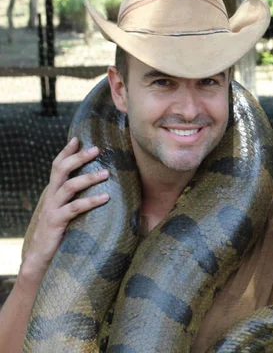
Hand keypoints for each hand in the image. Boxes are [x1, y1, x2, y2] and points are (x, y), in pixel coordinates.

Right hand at [21, 137, 109, 279]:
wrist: (41, 260)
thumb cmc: (60, 235)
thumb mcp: (67, 213)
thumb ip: (76, 200)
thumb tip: (101, 189)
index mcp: (53, 193)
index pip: (57, 166)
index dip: (66, 152)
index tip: (78, 138)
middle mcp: (51, 197)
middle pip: (61, 170)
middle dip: (78, 157)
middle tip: (97, 149)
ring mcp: (52, 209)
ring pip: (68, 187)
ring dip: (88, 178)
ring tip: (106, 173)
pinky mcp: (56, 223)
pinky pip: (74, 209)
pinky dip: (90, 201)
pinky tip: (105, 197)